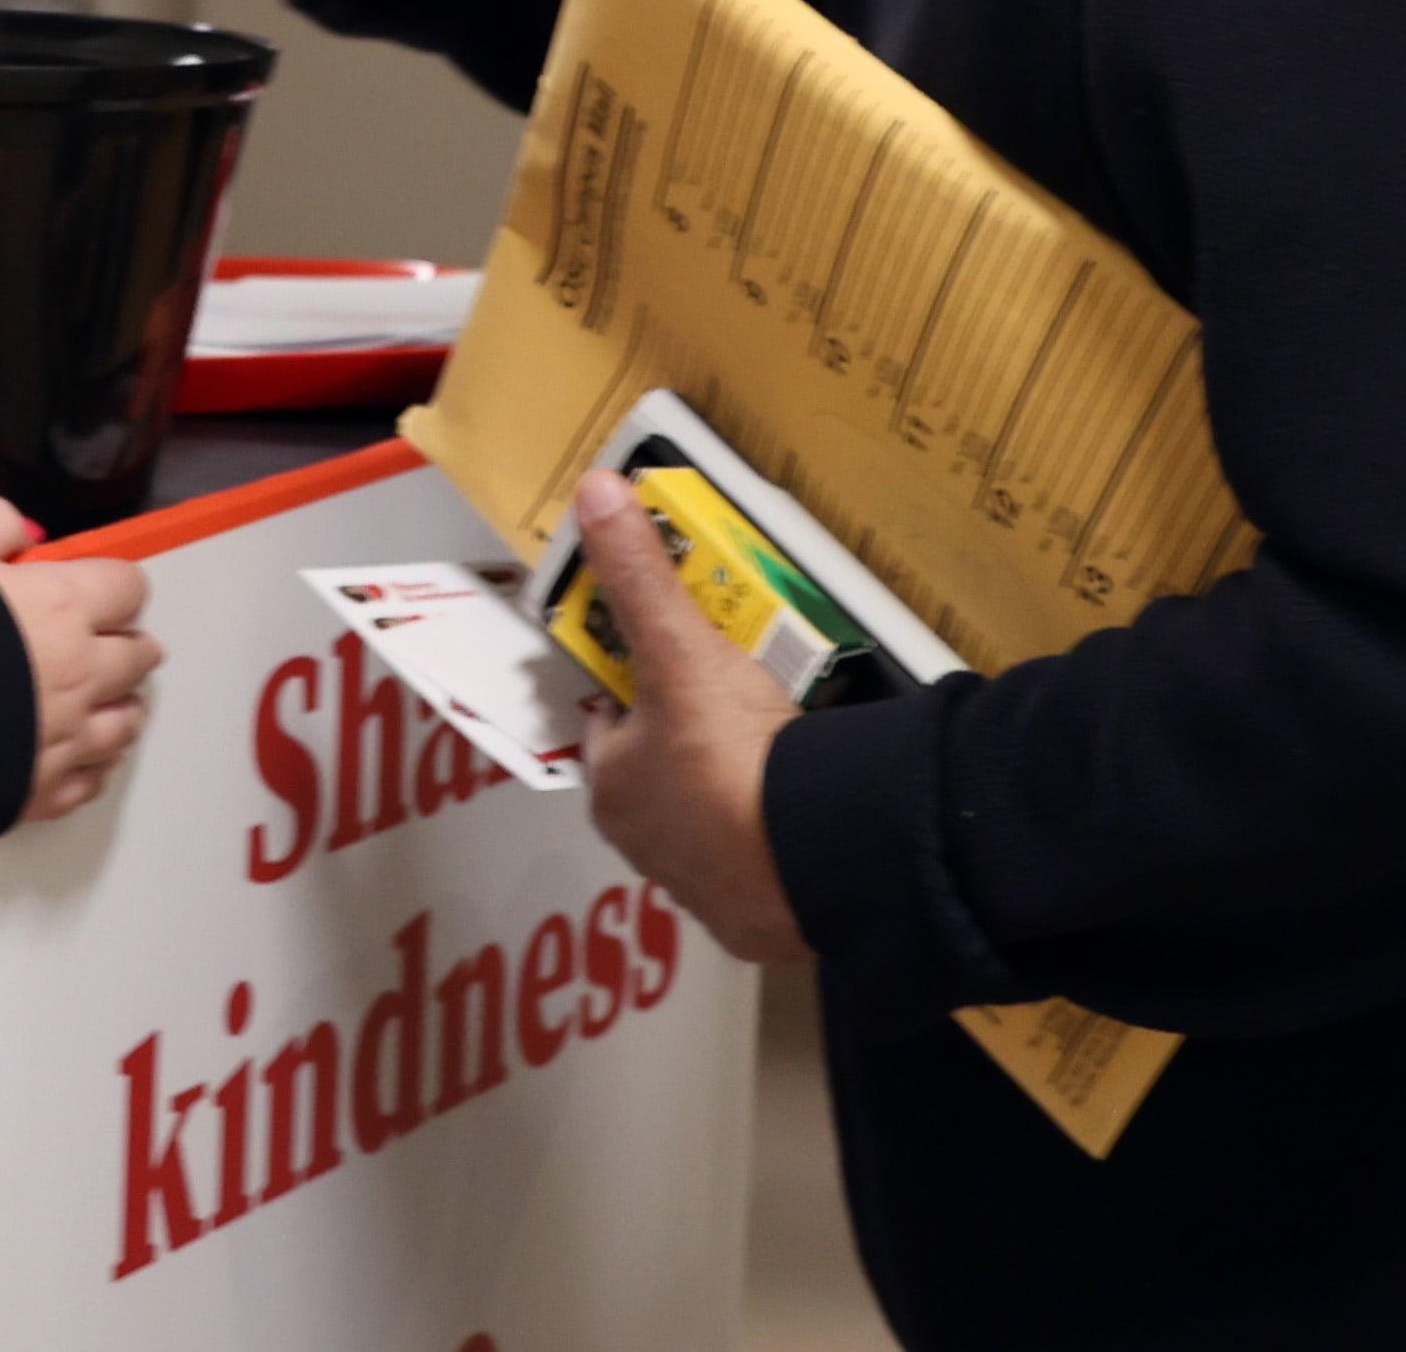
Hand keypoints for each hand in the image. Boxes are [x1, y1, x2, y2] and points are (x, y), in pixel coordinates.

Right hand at [0, 497, 159, 823]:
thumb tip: (22, 533)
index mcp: (61, 607)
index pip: (127, 587)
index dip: (114, 585)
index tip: (101, 589)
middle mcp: (78, 676)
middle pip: (136, 658)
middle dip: (129, 645)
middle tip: (117, 643)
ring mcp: (63, 741)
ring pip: (124, 725)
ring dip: (122, 707)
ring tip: (113, 703)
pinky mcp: (38, 793)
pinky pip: (90, 784)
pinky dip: (93, 768)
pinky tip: (83, 761)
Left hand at [567, 472, 811, 964]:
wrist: (812, 864)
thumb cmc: (729, 761)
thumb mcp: (682, 652)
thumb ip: (640, 576)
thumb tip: (594, 491)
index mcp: (612, 788)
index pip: (609, 726)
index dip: (634, 689)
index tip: (668, 661)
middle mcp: (644, 844)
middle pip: (658, 774)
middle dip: (687, 740)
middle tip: (735, 695)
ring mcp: (702, 886)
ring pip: (706, 820)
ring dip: (731, 790)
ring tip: (776, 743)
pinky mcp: (758, 914)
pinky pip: (758, 862)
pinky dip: (772, 836)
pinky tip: (804, 808)